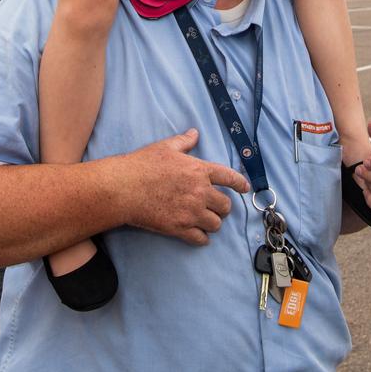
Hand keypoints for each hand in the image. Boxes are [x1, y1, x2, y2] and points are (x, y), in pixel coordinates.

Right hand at [120, 128, 249, 244]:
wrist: (125, 188)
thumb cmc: (144, 164)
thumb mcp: (166, 147)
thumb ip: (184, 141)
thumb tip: (194, 133)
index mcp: (199, 170)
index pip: (229, 178)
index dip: (240, 184)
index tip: (245, 189)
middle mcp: (200, 192)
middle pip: (225, 205)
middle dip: (222, 206)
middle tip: (214, 206)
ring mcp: (191, 212)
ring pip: (216, 224)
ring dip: (212, 222)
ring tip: (205, 220)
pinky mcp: (180, 228)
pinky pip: (201, 238)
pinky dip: (201, 238)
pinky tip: (197, 234)